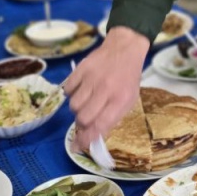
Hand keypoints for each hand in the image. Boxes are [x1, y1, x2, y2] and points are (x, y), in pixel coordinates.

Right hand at [64, 25, 148, 150]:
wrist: (124, 49)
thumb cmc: (128, 78)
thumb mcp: (128, 100)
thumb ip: (111, 118)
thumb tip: (91, 136)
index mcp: (121, 99)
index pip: (100, 125)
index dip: (87, 138)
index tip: (78, 146)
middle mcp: (105, 90)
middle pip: (83, 118)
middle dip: (81, 124)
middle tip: (85, 119)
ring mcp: (92, 78)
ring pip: (73, 105)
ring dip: (77, 109)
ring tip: (86, 101)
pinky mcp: (81, 69)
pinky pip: (68, 90)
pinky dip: (72, 93)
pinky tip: (81, 89)